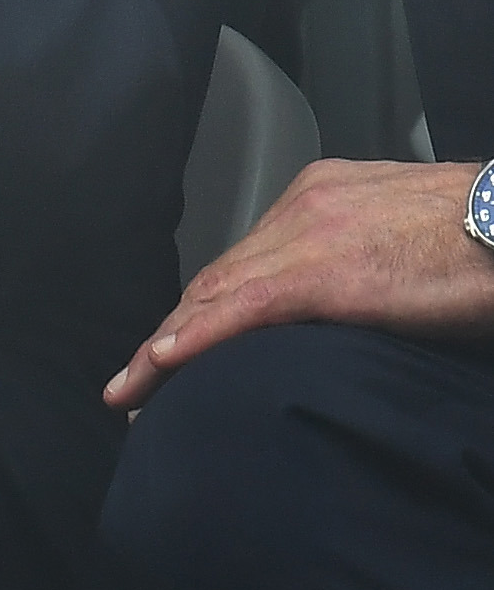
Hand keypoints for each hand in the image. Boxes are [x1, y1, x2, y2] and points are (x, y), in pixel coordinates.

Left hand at [103, 158, 493, 411]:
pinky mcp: (326, 273)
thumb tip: (352, 304)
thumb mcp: (403, 238)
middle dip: (171, 331)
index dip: (203, 307)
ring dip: (166, 346)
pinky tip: (162, 362)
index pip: (244, 261)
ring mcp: (308, 235)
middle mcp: (301, 208)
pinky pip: (244, 307)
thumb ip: (362, 262)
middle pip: (217, 278)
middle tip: (134, 381)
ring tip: (131, 391)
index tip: (174, 344)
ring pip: (215, 294)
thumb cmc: (477, 236)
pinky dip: (198, 336)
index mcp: (319, 198)